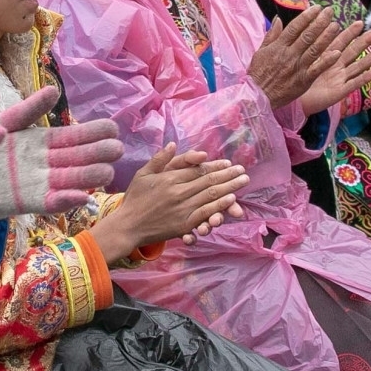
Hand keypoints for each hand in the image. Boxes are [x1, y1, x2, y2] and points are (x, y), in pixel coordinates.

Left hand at [0, 92, 121, 217]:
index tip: (112, 128)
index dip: (93, 133)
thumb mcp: (3, 123)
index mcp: (40, 142)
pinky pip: (50, 202)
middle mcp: (44, 162)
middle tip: (118, 149)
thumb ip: (29, 110)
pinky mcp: (26, 201)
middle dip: (98, 154)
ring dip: (88, 177)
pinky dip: (65, 200)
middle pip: (77, 157)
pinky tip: (82, 197)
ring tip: (108, 172)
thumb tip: (55, 90)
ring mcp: (37, 182)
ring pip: (69, 179)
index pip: (74, 136)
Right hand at [86, 145, 249, 260]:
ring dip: (229, 187)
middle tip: (243, 170)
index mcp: (169, 178)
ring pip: (210, 195)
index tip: (228, 162)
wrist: (128, 226)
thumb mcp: (143, 174)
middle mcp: (178, 192)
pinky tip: (231, 199)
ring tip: (242, 181)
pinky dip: (219, 205)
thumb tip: (172, 144)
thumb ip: (159, 159)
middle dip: (228, 174)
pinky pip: (205, 212)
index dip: (214, 165)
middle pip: (208, 181)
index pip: (197, 169)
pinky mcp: (184, 224)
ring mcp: (182, 209)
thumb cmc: (135, 199)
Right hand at [248, 7, 336, 106]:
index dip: (307, 17)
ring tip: (336, 26)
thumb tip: (278, 19)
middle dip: (320, 22)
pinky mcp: (303, 80)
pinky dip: (326, 61)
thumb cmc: (258, 73)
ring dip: (326, 37)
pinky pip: (317, 69)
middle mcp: (289, 55)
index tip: (317, 8)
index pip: (295, 28)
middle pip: (307, 35)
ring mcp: (297, 67)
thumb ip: (271, 35)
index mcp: (278, 46)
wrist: (258, 96)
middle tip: (330, 11)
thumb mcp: (261, 51)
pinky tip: (337, 53)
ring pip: (314, 49)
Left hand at [300, 25, 370, 112]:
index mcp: (325, 58)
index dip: (349, 33)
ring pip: (357, 66)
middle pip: (352, 52)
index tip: (360, 23)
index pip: (339, 42)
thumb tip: (281, 21)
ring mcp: (339, 80)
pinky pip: (352, 85)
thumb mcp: (297, 58)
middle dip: (364, 43)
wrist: (293, 101)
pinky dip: (362, 79)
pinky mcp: (339, 92)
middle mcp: (335, 67)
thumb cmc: (294, 80)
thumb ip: (297, 43)